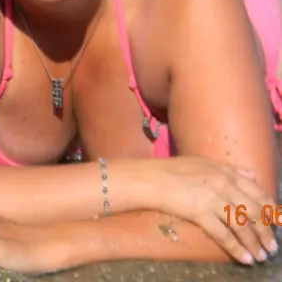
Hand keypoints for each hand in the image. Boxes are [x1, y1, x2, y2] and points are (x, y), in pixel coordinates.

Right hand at [143, 156, 277, 264]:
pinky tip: (245, 258)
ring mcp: (213, 198)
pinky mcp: (200, 212)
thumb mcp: (204, 163)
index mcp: (226, 171)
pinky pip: (224, 234)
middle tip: (272, 246)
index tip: (277, 222)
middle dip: (266, 231)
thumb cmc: (175, 170)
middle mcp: (223, 183)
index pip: (257, 191)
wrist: (153, 178)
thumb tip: (252, 174)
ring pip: (242, 224)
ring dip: (255, 243)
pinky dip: (237, 249)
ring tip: (261, 256)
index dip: (270, 209)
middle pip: (253, 210)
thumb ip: (230, 170)